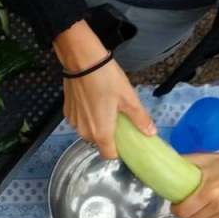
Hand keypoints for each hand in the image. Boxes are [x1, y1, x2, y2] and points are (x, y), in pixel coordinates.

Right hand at [53, 21, 154, 157]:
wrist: (83, 62)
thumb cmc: (107, 80)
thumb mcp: (129, 98)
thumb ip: (139, 118)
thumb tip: (151, 132)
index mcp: (101, 133)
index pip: (110, 155)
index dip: (119, 150)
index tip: (125, 139)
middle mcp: (85, 132)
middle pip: (99, 142)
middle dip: (109, 135)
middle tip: (118, 117)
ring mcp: (74, 123)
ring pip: (89, 131)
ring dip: (97, 125)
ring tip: (104, 106)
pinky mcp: (67, 113)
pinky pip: (80, 121)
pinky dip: (87, 116)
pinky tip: (92, 100)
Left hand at [171, 150, 218, 217]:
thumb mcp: (203, 158)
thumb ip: (183, 163)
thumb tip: (163, 166)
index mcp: (209, 192)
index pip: (182, 211)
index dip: (176, 208)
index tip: (177, 203)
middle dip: (186, 213)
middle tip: (189, 204)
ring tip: (201, 207)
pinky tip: (211, 213)